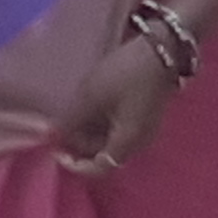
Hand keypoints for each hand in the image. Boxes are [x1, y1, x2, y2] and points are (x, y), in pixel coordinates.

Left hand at [52, 35, 179, 176]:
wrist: (162, 49)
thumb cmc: (125, 74)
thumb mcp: (91, 97)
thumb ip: (71, 122)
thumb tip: (54, 137)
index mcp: (128, 143)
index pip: (99, 169)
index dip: (74, 165)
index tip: (55, 151)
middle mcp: (139, 143)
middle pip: (104, 156)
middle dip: (79, 145)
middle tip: (59, 127)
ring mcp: (144, 129)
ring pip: (110, 141)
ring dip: (88, 133)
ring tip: (70, 114)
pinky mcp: (144, 116)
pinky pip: (118, 129)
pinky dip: (99, 124)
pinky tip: (87, 107)